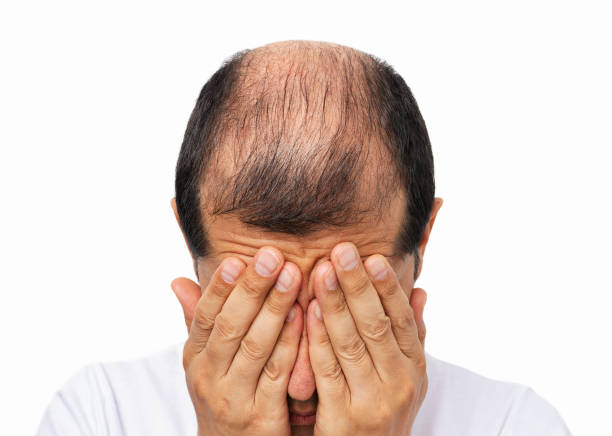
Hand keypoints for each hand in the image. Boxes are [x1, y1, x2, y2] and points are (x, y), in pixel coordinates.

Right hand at [178, 247, 302, 435]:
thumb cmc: (226, 396)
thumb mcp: (206, 363)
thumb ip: (198, 321)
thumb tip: (178, 280)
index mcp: (194, 359)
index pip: (204, 315)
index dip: (220, 286)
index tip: (238, 258)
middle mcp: (207, 377)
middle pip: (230, 326)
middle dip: (252, 288)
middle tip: (271, 255)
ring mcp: (233, 398)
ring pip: (254, 346)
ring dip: (274, 308)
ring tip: (292, 275)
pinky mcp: (260, 418)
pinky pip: (278, 374)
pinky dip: (290, 342)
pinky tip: (303, 315)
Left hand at [307, 242, 427, 434]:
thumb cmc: (383, 411)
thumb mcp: (407, 378)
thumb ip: (413, 336)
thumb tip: (421, 291)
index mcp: (415, 369)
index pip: (402, 320)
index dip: (387, 287)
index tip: (372, 257)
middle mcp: (399, 384)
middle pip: (376, 325)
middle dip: (358, 285)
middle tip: (342, 250)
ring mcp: (371, 402)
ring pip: (350, 343)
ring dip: (335, 303)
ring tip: (322, 271)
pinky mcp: (342, 419)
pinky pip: (327, 371)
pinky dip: (318, 339)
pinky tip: (308, 311)